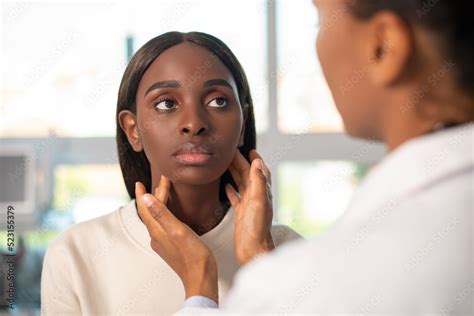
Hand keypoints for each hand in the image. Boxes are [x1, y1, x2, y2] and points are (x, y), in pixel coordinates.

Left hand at [135, 176, 218, 303]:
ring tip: (162, 193)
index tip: (140, 182)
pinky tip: (171, 214)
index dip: (143, 194)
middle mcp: (157, 237)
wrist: (201, 279)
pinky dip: (164, 214)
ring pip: (156, 219)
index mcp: (157, 231)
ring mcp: (164, 243)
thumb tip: (145, 198)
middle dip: (153, 195)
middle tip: (160, 181)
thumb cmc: (194, 257)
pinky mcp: (171, 247)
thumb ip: (162, 214)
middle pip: (151, 212)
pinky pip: (163, 226)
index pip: (145, 208)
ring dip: (158, 204)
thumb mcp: (178, 231)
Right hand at [226, 149, 274, 265]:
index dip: (255, 159)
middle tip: (230, 153)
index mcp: (262, 192)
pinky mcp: (242, 213)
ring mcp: (249, 205)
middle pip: (248, 175)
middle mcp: (256, 197)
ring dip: (235, 173)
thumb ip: (258, 183)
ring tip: (225, 165)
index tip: (249, 149)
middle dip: (240, 163)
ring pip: (241, 184)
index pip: (259, 171)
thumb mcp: (258, 203)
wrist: (253, 250)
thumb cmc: (257, 229)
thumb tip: (257, 163)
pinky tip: (226, 186)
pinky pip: (236, 198)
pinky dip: (231, 190)